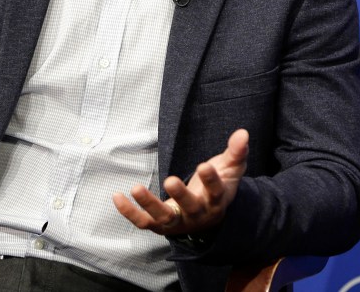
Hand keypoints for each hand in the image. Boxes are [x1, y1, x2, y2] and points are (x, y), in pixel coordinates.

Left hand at [113, 129, 248, 235]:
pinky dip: (130, 212)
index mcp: (217, 200)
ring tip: (136, 188)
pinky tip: (117, 196)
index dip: (210, 181)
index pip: (216, 192)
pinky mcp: (161, 226)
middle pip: (190, 207)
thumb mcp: (230, 169)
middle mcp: (198, 215)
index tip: (203, 166)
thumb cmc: (218, 187)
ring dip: (149, 205)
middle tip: (170, 180)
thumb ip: (236, 152)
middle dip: (180, 195)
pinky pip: (144, 223)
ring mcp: (178, 222)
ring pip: (164, 218)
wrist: (208, 218)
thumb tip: (243, 133)